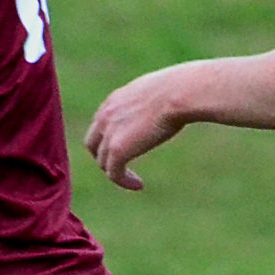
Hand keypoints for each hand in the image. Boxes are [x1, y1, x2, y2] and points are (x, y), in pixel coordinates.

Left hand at [85, 67, 191, 190]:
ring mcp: (109, 133)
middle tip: (122, 167)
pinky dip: (123, 181)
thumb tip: (170, 103)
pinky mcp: (118, 150)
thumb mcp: (159, 90)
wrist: (179, 93)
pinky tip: (139, 185)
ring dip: (117, 172)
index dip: (110, 138)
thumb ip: (153, 100)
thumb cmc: (181, 89)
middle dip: (105, 157)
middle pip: (93, 144)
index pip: (101, 124)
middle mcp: (106, 115)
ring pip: (103, 161)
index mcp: (115, 100)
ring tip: (135, 181)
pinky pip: (113, 173)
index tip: (129, 148)